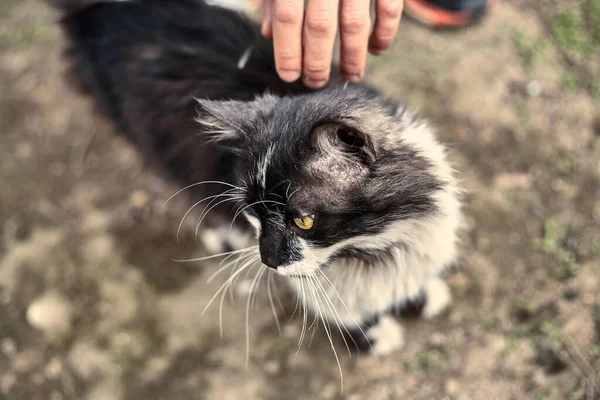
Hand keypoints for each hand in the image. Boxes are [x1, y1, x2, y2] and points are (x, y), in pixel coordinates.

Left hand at [261, 0, 402, 88]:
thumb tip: (269, 33)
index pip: (287, 19)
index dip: (287, 51)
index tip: (289, 75)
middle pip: (319, 27)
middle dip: (316, 61)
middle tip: (316, 82)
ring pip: (354, 24)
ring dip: (352, 56)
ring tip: (350, 77)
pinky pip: (390, 8)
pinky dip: (384, 33)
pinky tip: (376, 49)